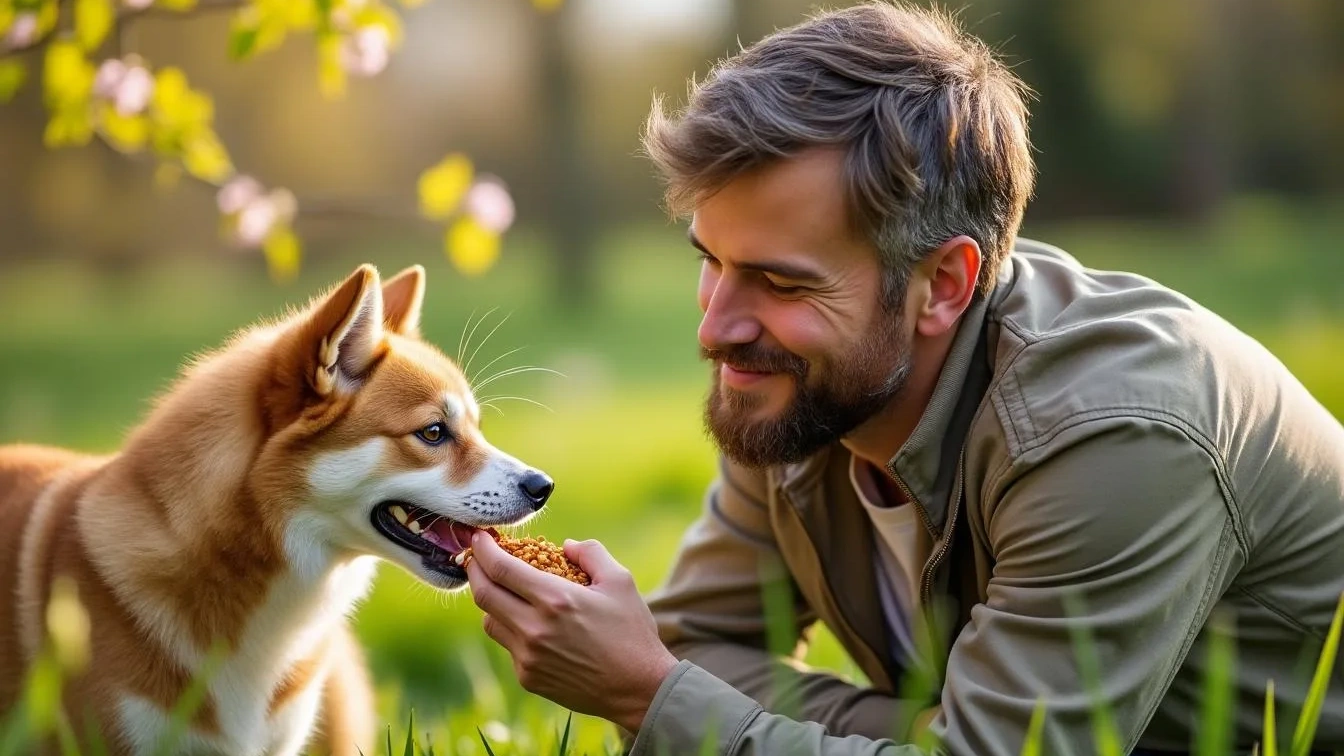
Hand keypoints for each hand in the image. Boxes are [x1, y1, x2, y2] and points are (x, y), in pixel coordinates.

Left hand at [465, 532, 679, 732]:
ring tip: (505, 591)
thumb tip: (566, 546)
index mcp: (555, 599)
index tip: (479, 538)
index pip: (501, 569)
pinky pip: (508, 646)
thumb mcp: (620, 581)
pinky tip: (532, 625)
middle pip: (483, 594)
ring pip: (490, 622)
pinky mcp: (528, 678)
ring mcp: (528, 657)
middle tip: (477, 558)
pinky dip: (512, 630)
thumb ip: (591, 553)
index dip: (484, 550)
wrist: (638, 688)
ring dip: (492, 602)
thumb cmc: (632, 632)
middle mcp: (534, 628)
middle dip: (475, 570)